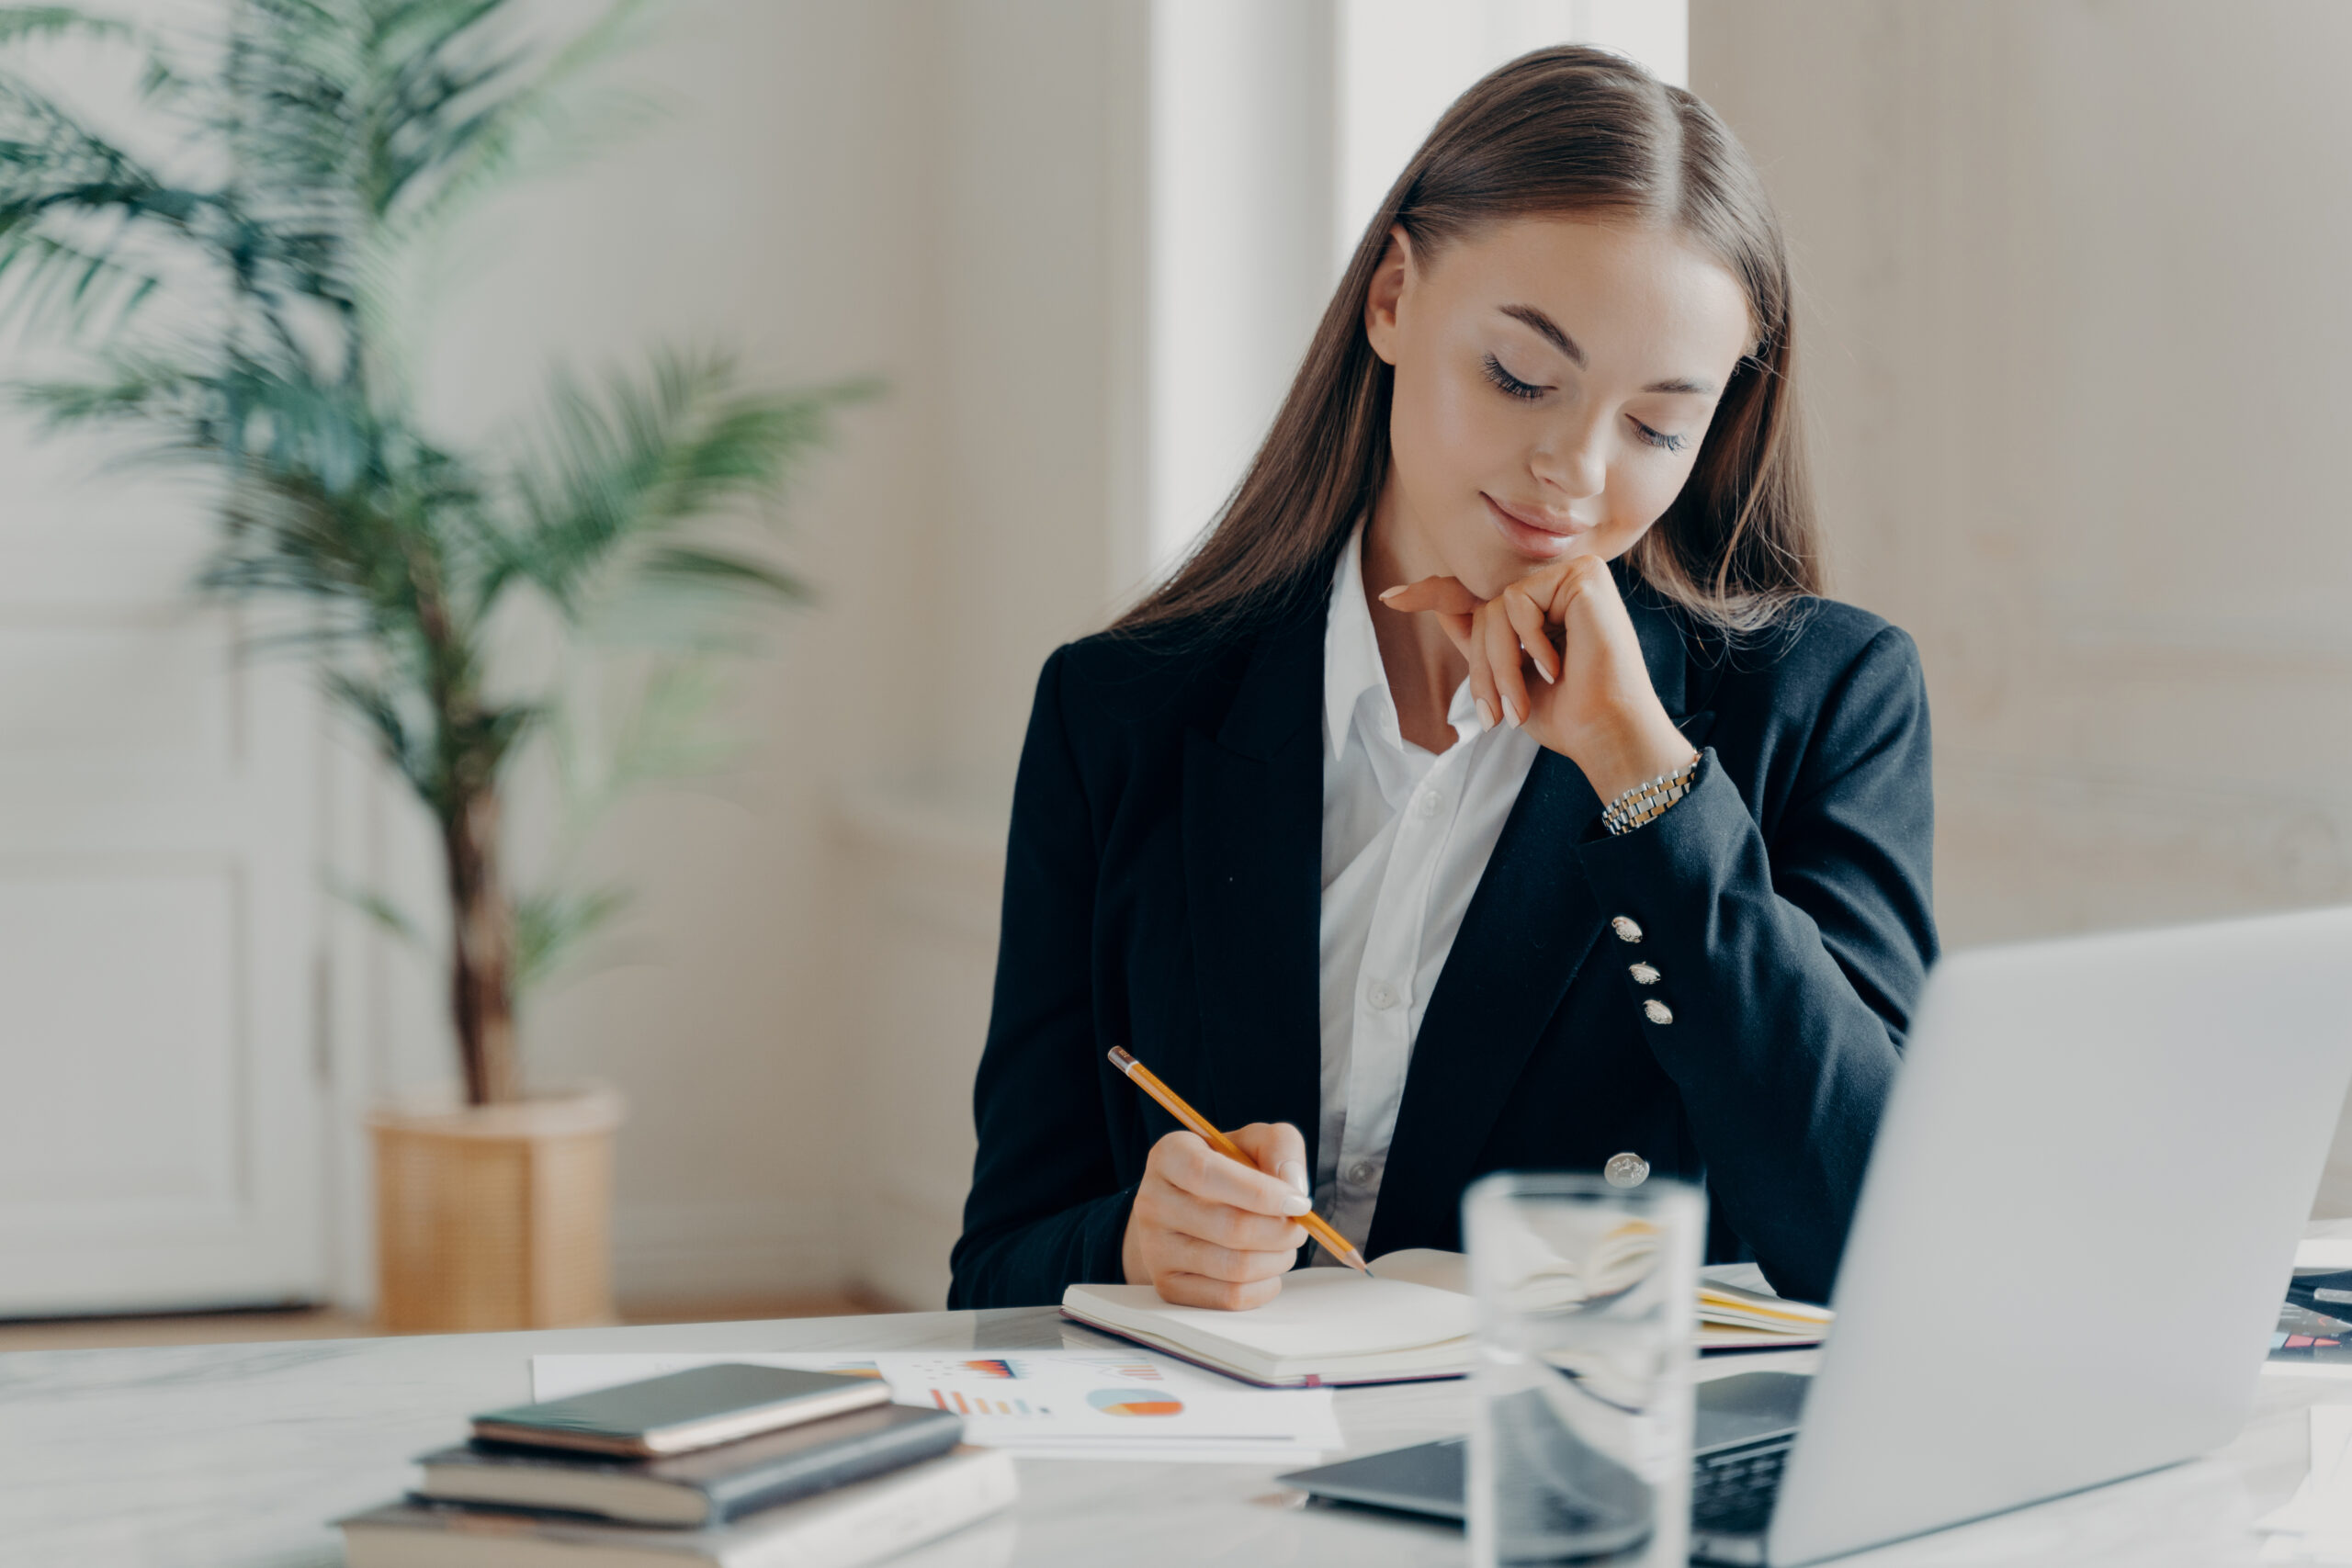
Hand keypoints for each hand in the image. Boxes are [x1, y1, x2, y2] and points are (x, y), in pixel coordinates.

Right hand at [1121, 1122, 1311, 1309]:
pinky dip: (1264, 1287)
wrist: (1187, 1210)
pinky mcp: (1167, 1286)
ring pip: (1235, 1267)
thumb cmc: (1228, 1173)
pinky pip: (1230, 1297)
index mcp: (1169, 1155)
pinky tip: (1266, 1268)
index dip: (1261, 1192)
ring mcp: (1155, 1249)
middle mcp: (1152, 1201)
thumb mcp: (1253, 1142)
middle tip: (1298, 1227)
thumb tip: (1293, 1186)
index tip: (1299, 1203)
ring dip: (1277, 1259)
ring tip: (1284, 1246)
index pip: (1206, 1174)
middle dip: (1282, 1231)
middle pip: (1231, 1228)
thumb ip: (1279, 1145)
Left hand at [1379, 555, 1693, 801]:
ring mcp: (1572, 576)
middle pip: (1485, 611)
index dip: (1433, 594)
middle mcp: (1559, 587)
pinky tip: (1555, 668)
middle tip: (1495, 715)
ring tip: (1518, 705)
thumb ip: (1480, 639)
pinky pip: (1518, 600)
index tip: (1390, 597)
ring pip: (1496, 607)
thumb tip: (1439, 601)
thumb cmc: (1567, 716)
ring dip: (1498, 666)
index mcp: (1545, 609)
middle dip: (1482, 668)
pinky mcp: (1583, 575)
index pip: (1481, 597)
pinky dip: (1528, 642)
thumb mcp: (1508, 678)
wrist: (1605, 733)